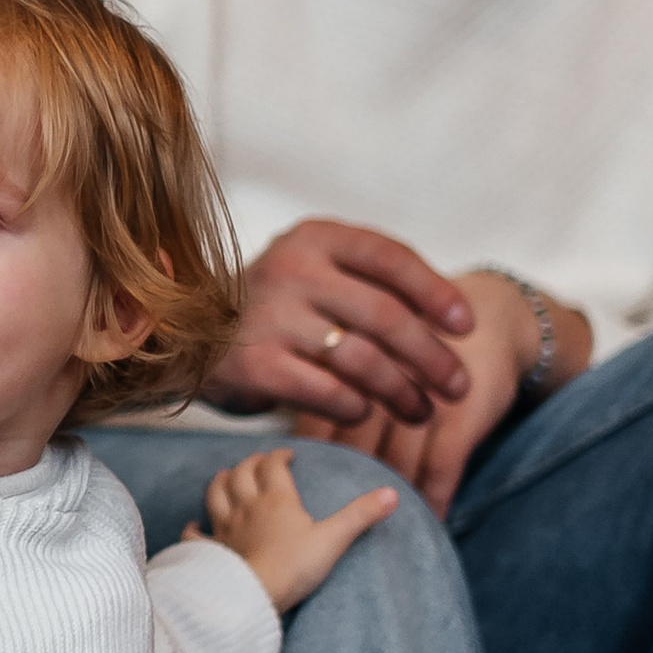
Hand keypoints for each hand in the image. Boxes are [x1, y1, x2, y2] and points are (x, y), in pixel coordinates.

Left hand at [194, 448, 398, 614]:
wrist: (252, 596)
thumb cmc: (293, 568)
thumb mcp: (333, 540)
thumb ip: (361, 515)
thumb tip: (391, 494)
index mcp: (276, 500)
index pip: (273, 467)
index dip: (279, 457)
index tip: (286, 456)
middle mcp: (247, 508)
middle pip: (241, 474)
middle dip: (249, 463)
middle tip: (257, 462)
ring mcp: (225, 530)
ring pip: (215, 494)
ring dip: (220, 482)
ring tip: (225, 476)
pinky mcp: (211, 552)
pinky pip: (196, 535)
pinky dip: (193, 528)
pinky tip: (194, 525)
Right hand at [208, 219, 474, 433]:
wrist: (185, 337)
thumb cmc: (274, 309)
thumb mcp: (315, 274)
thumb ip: (369, 284)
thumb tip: (448, 319)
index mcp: (315, 238)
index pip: (391, 258)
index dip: (436, 294)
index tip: (467, 327)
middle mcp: (292, 270)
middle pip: (386, 317)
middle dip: (431, 357)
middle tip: (458, 386)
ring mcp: (270, 318)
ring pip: (362, 360)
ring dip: (402, 392)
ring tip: (422, 410)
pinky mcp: (255, 366)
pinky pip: (327, 392)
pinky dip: (356, 408)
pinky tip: (366, 414)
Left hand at [316, 270, 556, 521]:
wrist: (492, 316)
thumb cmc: (419, 342)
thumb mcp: (374, 348)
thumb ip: (332, 385)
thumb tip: (290, 441)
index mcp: (354, 363)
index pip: (322, 419)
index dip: (315, 459)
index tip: (301, 496)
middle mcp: (386, 380)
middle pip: (356, 447)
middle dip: (347, 485)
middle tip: (332, 526)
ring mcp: (426, 398)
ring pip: (397, 463)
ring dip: (390, 499)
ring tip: (382, 535)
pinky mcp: (462, 412)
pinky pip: (442, 467)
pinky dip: (435, 498)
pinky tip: (432, 519)